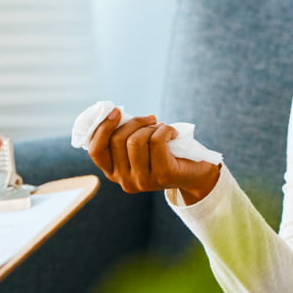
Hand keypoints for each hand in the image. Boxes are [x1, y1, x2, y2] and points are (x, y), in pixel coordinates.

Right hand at [87, 110, 220, 203]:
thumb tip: (112, 112)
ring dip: (150, 127)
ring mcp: (143, 181)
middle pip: (117, 140)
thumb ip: (123, 135)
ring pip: (136, 140)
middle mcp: (125, 181)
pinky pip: (157, 141)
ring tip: (161, 128)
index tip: (116, 111)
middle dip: (135, 122)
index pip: (96, 150)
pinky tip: (173, 133)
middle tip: (150, 119)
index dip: (103, 127)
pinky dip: (166, 130)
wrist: (195, 174)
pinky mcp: (162, 175)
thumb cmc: (164, 154)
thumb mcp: (139, 147)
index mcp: (113, 173)